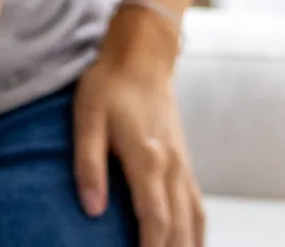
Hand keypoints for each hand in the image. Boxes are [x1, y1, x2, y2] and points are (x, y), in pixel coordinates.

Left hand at [73, 9, 202, 245]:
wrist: (142, 56)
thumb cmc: (108, 85)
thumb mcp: (86, 118)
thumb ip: (88, 164)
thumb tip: (91, 209)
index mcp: (148, 158)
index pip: (155, 219)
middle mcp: (172, 167)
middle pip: (179, 228)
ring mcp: (183, 166)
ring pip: (194, 221)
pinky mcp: (184, 163)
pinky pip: (197, 207)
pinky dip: (196, 233)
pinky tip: (189, 246)